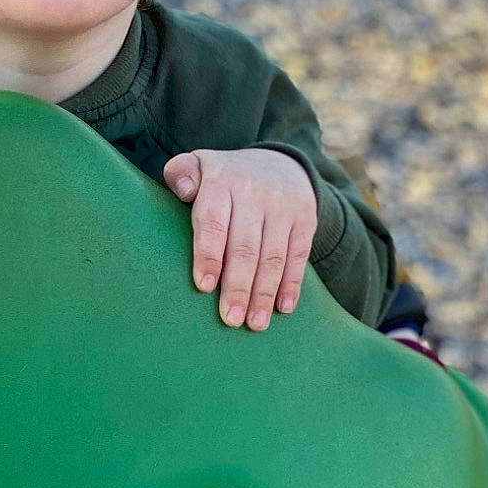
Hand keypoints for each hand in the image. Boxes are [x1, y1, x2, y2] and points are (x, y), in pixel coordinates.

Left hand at [163, 148, 317, 329]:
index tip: (204, 286)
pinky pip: (299, 255)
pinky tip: (283, 308)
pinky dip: (292, 284)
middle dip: (238, 287)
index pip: (214, 222)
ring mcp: (283, 207)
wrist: (279, 163)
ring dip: (264, 293)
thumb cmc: (225, 178)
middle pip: (245, 247)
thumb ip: (181, 174)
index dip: (209, 256)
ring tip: (255, 324)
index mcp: (221, 182)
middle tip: (230, 319)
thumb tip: (184, 190)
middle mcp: (254, 193)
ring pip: (273, 256)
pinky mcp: (305, 220)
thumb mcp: (199, 164)